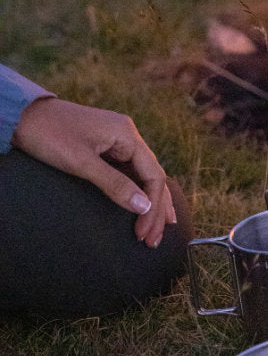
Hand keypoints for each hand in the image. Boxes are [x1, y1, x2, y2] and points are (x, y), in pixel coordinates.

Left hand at [11, 97, 175, 247]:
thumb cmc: (49, 135)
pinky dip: (137, 191)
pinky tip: (143, 205)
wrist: (21, 115)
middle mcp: (128, 136)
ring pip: (143, 176)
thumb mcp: (81, 162)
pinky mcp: (106, 146)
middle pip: (152, 177)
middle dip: (156, 209)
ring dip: (150, 203)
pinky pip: (129, 172)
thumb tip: (144, 207)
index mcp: (128, 135)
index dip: (152, 206)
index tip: (142, 232)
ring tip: (158, 228)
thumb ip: (114, 184)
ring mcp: (117, 141)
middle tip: (153, 240)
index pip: (153, 175)